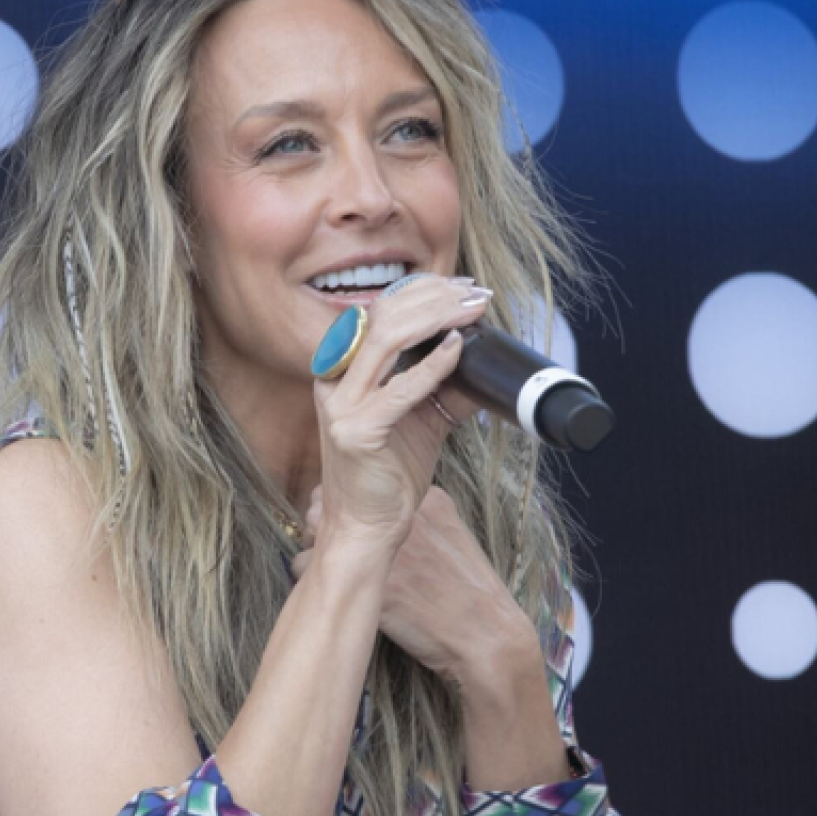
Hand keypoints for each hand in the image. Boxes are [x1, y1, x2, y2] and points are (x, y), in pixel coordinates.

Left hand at [290, 484, 536, 687]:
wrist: (485, 635)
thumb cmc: (471, 593)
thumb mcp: (454, 536)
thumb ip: (422, 517)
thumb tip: (384, 513)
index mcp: (422, 498)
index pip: (358, 485)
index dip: (346, 508)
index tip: (348, 527)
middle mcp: (397, 515)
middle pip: (329, 504)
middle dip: (323, 525)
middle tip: (336, 550)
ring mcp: (380, 546)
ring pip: (314, 535)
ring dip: (316, 552)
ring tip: (333, 573)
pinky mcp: (364, 580)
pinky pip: (308, 568)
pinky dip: (310, 580)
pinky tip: (329, 592)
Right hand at [308, 273, 490, 555]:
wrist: (367, 529)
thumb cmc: (387, 477)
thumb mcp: (421, 423)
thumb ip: (443, 389)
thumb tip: (482, 363)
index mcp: (342, 372)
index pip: (378, 313)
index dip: (419, 291)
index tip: (461, 286)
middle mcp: (334, 382)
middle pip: (381, 317)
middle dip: (432, 297)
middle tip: (474, 293)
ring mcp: (341, 407)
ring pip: (385, 340)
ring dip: (435, 318)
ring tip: (472, 310)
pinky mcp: (357, 432)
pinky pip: (400, 390)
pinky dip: (433, 365)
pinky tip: (458, 348)